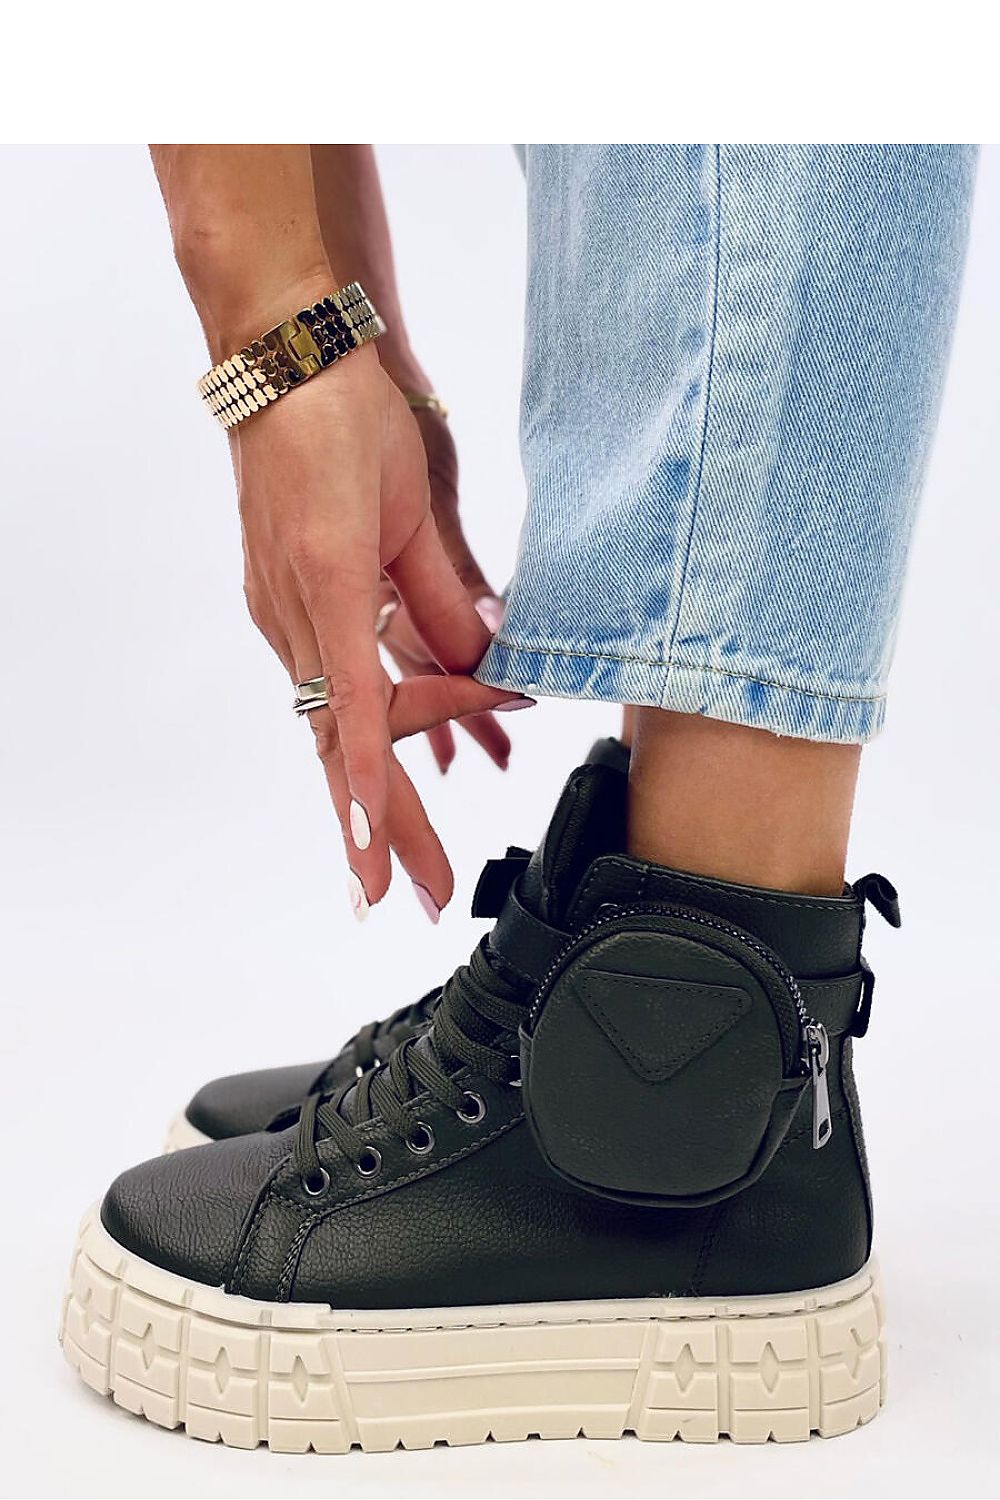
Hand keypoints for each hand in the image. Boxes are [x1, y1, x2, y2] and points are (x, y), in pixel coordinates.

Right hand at [234, 340, 530, 918]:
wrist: (284, 364)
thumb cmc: (348, 418)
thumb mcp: (412, 509)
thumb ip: (443, 599)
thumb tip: (485, 669)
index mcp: (329, 589)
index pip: (356, 714)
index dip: (374, 788)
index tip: (386, 852)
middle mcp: (294, 616)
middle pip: (343, 745)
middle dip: (383, 829)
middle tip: (419, 896)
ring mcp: (284, 615)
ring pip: (337, 724)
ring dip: (376, 794)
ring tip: (408, 860)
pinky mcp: (288, 604)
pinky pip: (332, 687)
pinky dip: (364, 737)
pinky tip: (383, 778)